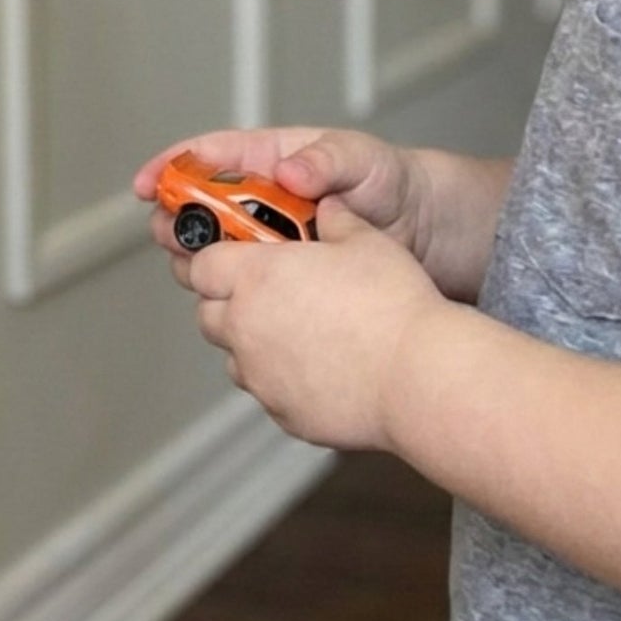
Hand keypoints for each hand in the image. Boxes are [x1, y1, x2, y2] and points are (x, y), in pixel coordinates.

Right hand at [134, 126, 432, 292]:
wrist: (425, 232)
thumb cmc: (388, 180)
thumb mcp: (360, 159)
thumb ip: (325, 160)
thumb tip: (288, 171)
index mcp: (266, 161)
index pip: (204, 157)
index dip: (169, 168)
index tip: (147, 186)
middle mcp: (256, 202)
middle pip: (194, 210)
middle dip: (176, 222)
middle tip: (175, 238)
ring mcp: (266, 242)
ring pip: (212, 253)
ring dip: (201, 260)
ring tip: (210, 269)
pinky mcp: (279, 279)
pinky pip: (243, 287)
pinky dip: (231, 293)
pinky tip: (237, 300)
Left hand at [189, 196, 447, 450]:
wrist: (418, 378)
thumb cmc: (393, 306)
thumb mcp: (367, 242)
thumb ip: (338, 220)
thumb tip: (329, 207)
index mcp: (256, 277)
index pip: (202, 266)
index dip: (217, 260)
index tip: (237, 258)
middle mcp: (245, 327)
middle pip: (209, 313)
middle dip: (228, 303)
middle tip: (265, 295)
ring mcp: (260, 375)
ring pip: (233, 357)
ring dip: (251, 344)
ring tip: (293, 333)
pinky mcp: (281, 412)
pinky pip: (265, 391)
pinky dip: (278, 380)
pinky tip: (315, 368)